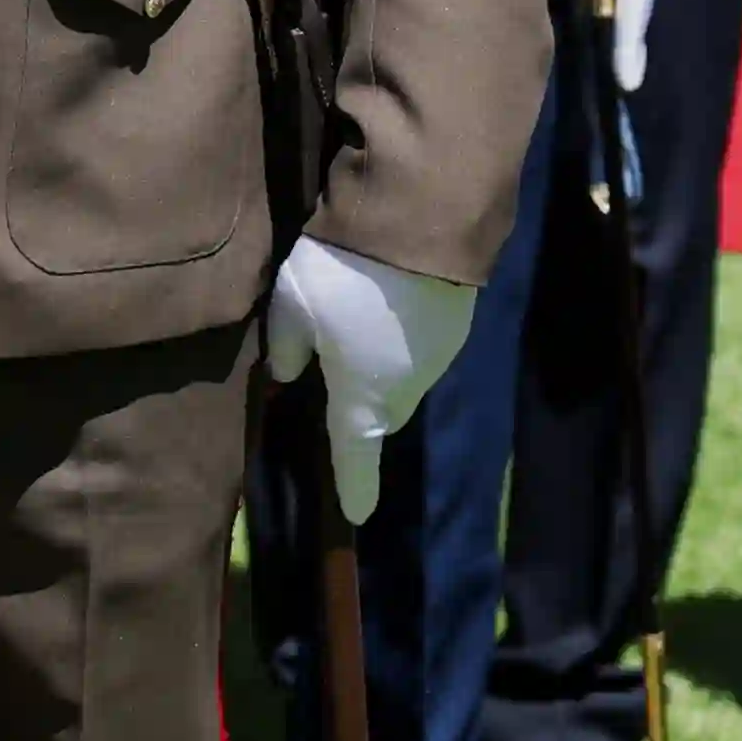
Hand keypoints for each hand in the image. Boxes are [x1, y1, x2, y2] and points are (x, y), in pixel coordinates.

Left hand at [262, 237, 474, 519]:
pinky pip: (417, 350)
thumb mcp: (291, 307)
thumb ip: (285, 347)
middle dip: (360, 419)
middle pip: (379, 417)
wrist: (422, 226)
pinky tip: (381, 314)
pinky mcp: (456, 327)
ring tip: (349, 342)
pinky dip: (397, 344)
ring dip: (378, 372)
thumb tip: (288, 375)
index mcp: (362, 399)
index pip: (355, 456)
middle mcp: (407, 390)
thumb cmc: (345, 277)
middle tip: (334, 403)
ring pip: (401, 380)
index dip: (355, 485)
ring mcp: (438, 360)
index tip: (357, 514)